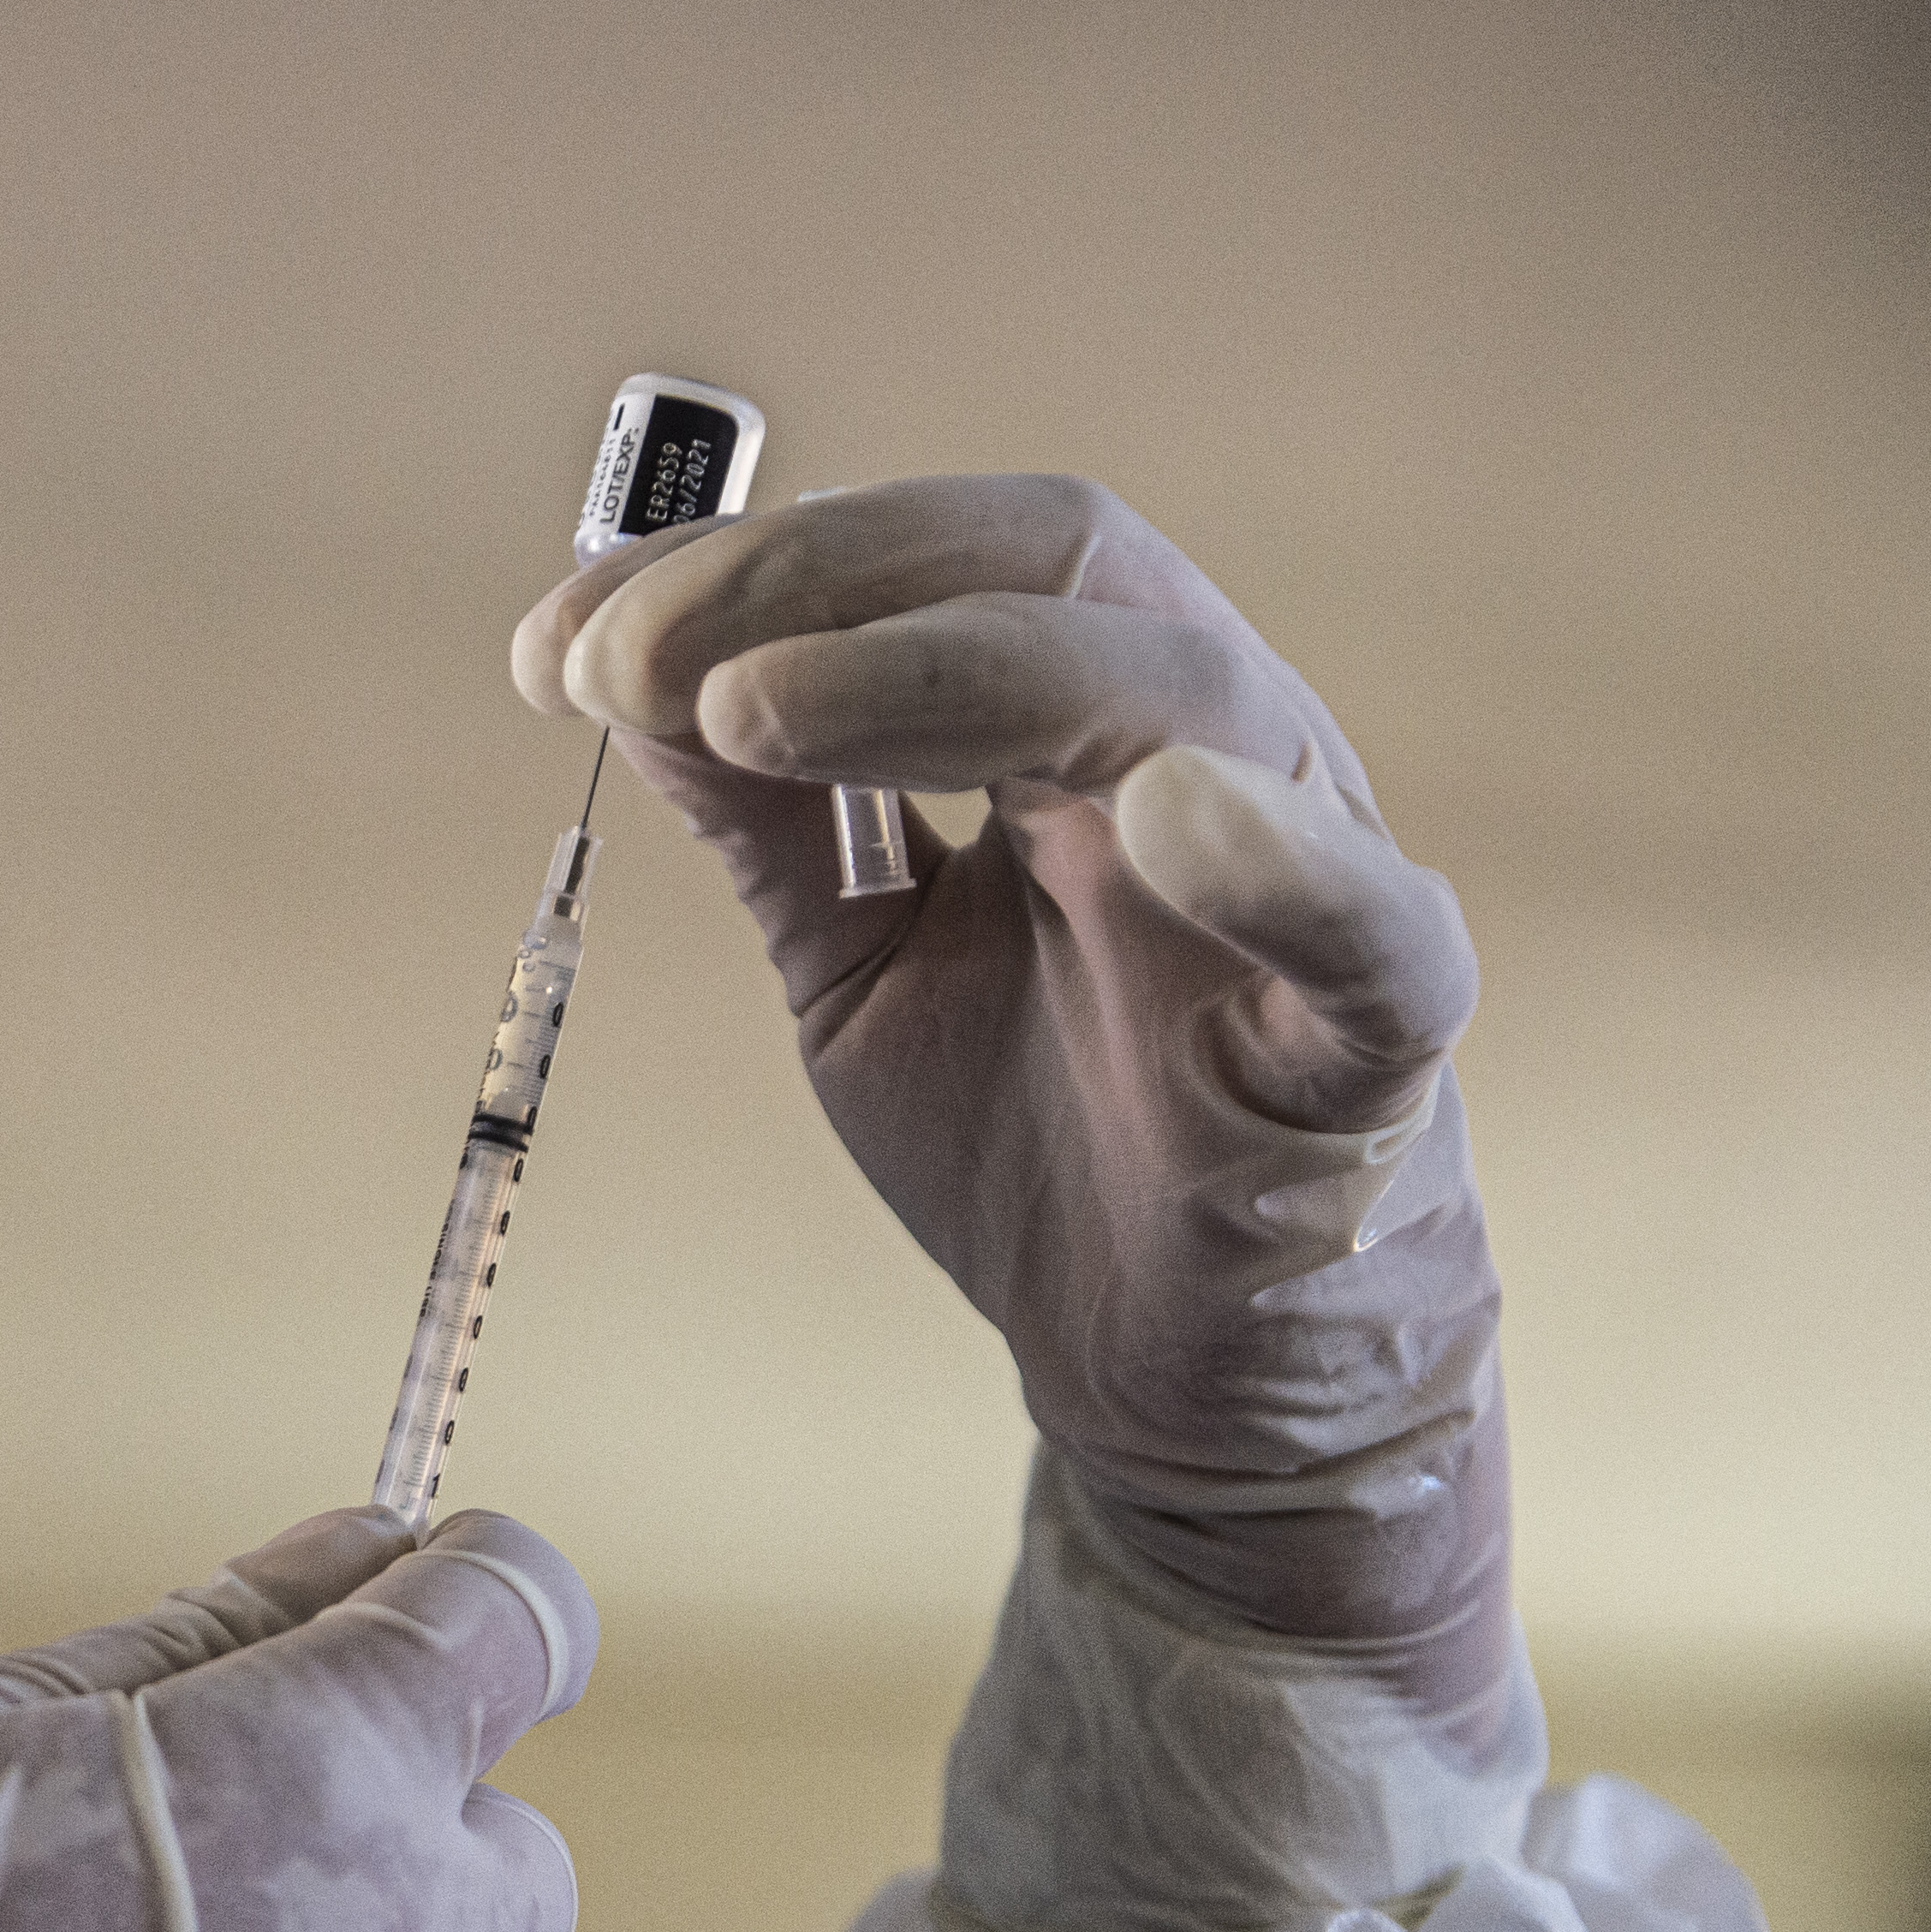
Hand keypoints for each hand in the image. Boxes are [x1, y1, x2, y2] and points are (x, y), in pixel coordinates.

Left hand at [515, 476, 1503, 1690]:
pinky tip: (1164, 819)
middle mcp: (1197, 746)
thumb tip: (621, 675)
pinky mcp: (1370, 1042)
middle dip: (812, 588)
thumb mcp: (854, 963)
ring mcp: (1297, 873)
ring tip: (751, 713)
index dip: (737, 571)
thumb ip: (765, 826)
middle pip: (1041, 560)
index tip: (561, 641)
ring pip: (1173, 689)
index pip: (920, 561)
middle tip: (625, 663)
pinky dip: (1281, 865)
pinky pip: (1369, 928)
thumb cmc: (1039, 1139)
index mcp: (1073, 716)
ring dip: (941, 674)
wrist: (1166, 1370)